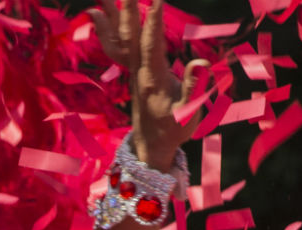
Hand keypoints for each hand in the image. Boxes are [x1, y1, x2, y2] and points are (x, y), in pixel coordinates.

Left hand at [92, 0, 206, 169]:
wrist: (151, 145)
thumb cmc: (174, 131)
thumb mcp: (188, 114)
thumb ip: (194, 88)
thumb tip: (200, 61)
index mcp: (152, 80)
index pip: (151, 46)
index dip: (154, 22)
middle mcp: (138, 72)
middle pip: (130, 36)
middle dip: (129, 11)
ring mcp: (133, 70)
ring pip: (121, 38)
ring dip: (115, 14)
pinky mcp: (133, 71)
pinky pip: (118, 45)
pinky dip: (108, 27)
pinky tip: (101, 12)